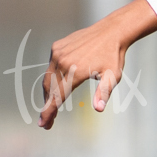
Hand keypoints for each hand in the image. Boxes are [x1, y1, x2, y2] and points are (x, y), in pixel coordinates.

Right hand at [38, 2, 146, 127]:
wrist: (111, 31)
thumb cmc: (114, 56)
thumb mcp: (114, 76)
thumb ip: (104, 92)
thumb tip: (98, 109)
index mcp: (75, 71)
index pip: (58, 96)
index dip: (49, 112)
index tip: (43, 124)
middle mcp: (62, 61)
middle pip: (50, 89)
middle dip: (48, 107)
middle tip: (48, 122)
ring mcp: (58, 53)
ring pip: (48, 78)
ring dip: (48, 93)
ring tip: (51, 107)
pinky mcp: (57, 47)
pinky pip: (51, 66)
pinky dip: (52, 78)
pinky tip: (57, 85)